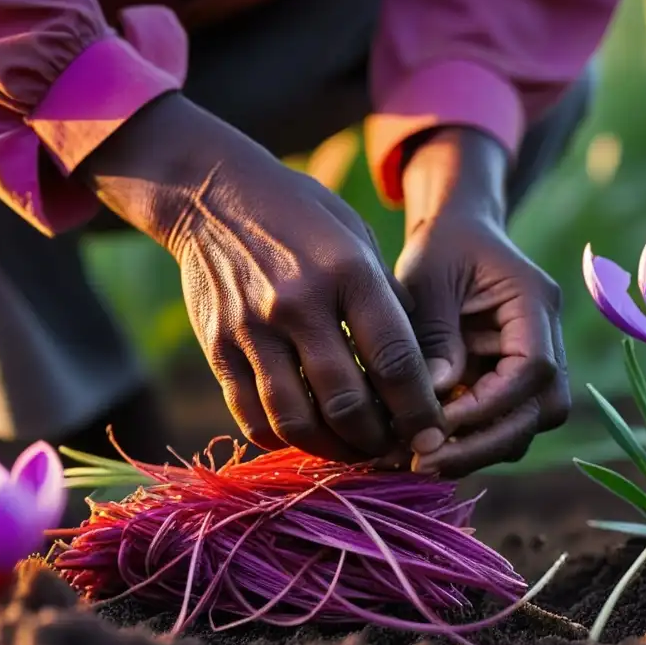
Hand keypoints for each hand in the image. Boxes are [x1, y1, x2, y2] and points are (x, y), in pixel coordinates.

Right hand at [82, 94, 445, 462]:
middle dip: (378, 441)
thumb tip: (421, 369)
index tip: (432, 433)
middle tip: (392, 449)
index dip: (419, 410)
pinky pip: (251, 417)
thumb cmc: (302, 216)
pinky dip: (284, 439)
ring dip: (332, 450)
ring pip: (296, 422)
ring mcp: (251, 329)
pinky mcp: (216, 348)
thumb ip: (388, 301)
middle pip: (346, 403)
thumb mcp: (358, 239)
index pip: (395, 361)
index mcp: (347, 272)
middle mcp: (298, 303)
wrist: (213, 194)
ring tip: (352, 449)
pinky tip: (306, 435)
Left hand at [395, 129, 569, 476]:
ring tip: (418, 461)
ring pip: (524, 427)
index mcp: (537, 302)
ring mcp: (535, 366)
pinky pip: (501, 426)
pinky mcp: (510, 385)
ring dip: (476, 451)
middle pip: (541, 410)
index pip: (533, 367)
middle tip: (423, 462)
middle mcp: (548, 340)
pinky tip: (421, 449)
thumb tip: (432, 401)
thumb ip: (433, 335)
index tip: (436, 423)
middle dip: (484, 443)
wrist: (456, 235)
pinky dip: (466, 443)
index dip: (488, 404)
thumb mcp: (427, 278)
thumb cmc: (441, 248)